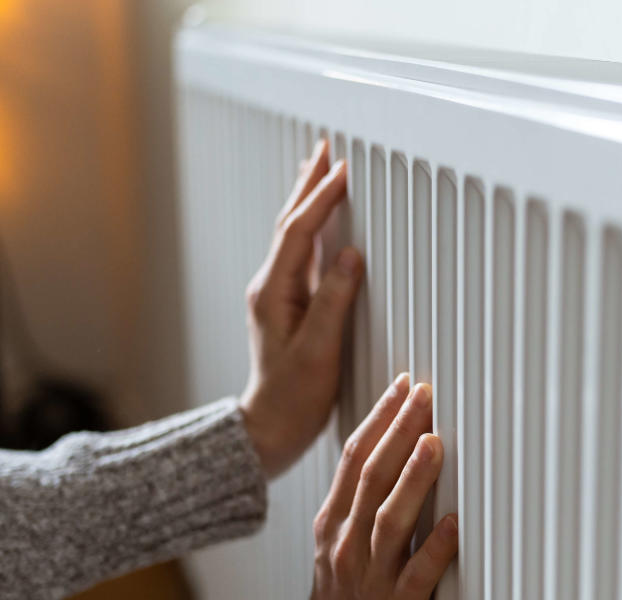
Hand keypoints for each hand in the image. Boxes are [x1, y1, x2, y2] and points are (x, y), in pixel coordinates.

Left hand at [240, 139, 361, 477]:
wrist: (270, 428)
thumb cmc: (293, 397)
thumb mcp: (318, 351)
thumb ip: (334, 302)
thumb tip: (351, 256)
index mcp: (274, 292)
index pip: (299, 230)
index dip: (322, 197)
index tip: (344, 169)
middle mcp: (271, 286)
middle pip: (290, 222)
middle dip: (309, 183)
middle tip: (326, 148)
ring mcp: (278, 294)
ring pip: (294, 234)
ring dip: (308, 200)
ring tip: (322, 169)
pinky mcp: (289, 305)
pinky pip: (301, 252)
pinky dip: (313, 226)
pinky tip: (322, 223)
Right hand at [309, 374, 458, 599]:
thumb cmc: (346, 596)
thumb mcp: (337, 540)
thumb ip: (360, 497)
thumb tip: (392, 442)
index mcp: (333, 522)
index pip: (356, 459)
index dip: (380, 419)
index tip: (405, 385)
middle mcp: (347, 545)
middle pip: (371, 479)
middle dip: (398, 432)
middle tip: (424, 395)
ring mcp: (369, 578)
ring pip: (389, 521)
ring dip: (413, 480)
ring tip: (433, 443)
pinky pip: (417, 576)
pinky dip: (436, 548)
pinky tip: (455, 524)